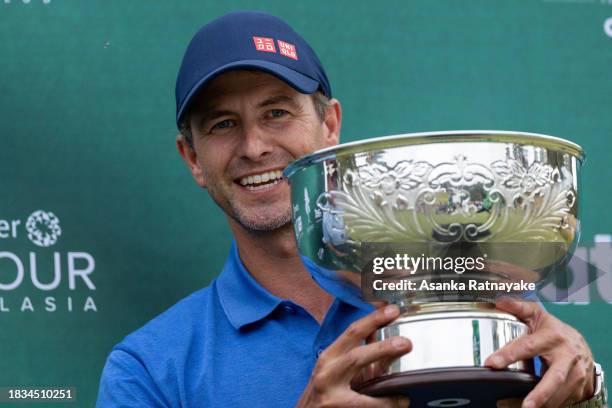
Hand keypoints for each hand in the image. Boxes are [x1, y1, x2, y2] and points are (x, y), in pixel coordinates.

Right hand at [295, 304, 410, 406]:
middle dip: (382, 347)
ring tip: (405, 379)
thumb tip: (377, 330)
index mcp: (330, 356)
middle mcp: (328, 370)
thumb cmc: (323, 391)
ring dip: (384, 376)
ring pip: (359, 377)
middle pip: (356, 354)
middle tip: (405, 343)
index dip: (373, 320)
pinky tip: (401, 400)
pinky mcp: (337, 407)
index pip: (352, 332)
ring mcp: (331, 391)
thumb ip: (355, 351)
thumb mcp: (336, 368)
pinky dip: (387, 402)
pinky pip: (367, 404)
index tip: (393, 310)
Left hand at [485, 297, 594, 407]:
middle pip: (554, 377)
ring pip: (562, 392)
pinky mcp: (579, 387)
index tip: (491, 363)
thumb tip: (499, 301)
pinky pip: (565, 400)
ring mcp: (576, 373)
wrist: (580, 345)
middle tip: (526, 405)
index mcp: (552, 336)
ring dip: (545, 402)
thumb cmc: (553, 330)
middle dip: (540, 392)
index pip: (528, 346)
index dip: (509, 354)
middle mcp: (567, 356)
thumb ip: (518, 308)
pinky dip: (551, 405)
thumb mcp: (536, 315)